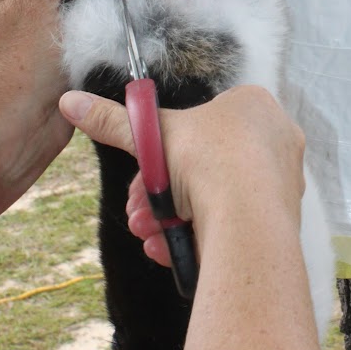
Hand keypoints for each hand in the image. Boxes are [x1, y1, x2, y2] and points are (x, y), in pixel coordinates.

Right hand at [60, 84, 305, 259]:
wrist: (248, 224)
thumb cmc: (213, 163)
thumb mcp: (152, 135)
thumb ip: (114, 121)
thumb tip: (71, 102)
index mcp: (253, 105)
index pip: (202, 119)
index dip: (164, 146)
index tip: (142, 168)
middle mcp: (274, 140)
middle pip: (202, 164)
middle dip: (160, 190)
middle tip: (137, 207)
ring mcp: (280, 183)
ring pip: (212, 197)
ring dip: (169, 216)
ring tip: (148, 231)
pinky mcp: (278, 222)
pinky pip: (228, 224)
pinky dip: (194, 237)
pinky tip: (168, 248)